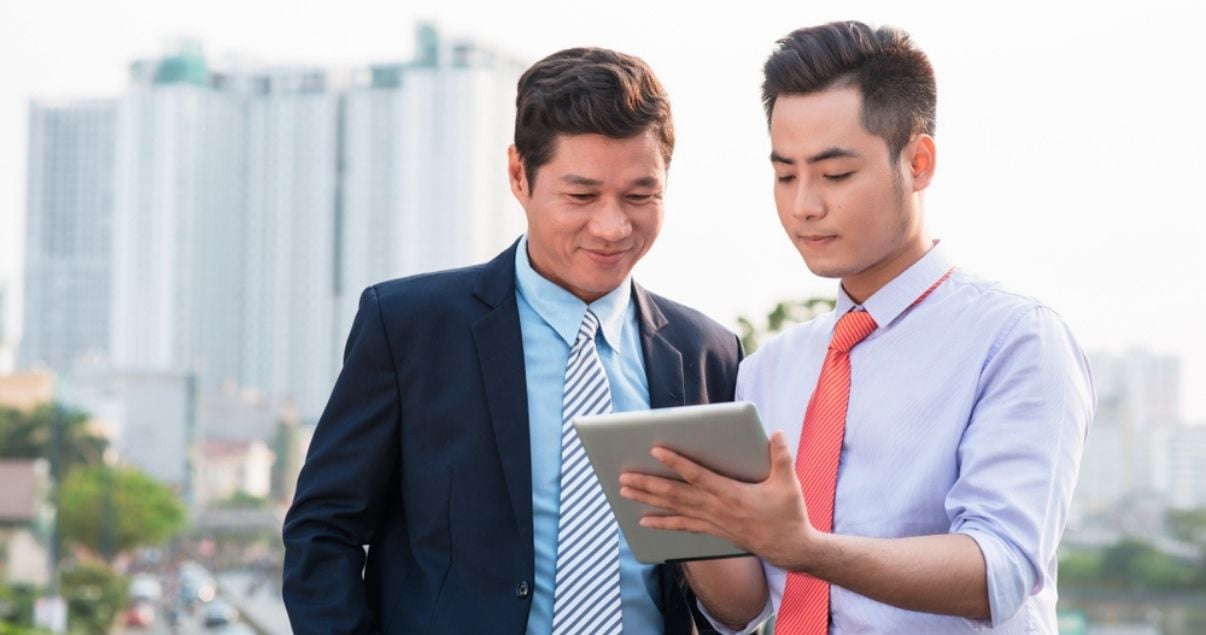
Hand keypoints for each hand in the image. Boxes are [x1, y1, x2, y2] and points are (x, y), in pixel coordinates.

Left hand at [618, 431, 817, 570]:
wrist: (790, 547)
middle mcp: (716, 508)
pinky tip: (644, 521)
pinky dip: (662, 523)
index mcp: (731, 493)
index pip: (697, 475)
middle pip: (675, 494)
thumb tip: (776, 433)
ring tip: (625, 492)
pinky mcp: (712, 530)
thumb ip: (781, 456)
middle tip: (624, 476)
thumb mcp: (788, 483)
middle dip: (648, 484)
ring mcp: (712, 521)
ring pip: (673, 509)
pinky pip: (682, 526)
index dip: (676, 462)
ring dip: (647, 500)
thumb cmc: (788, 513)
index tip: (656, 450)